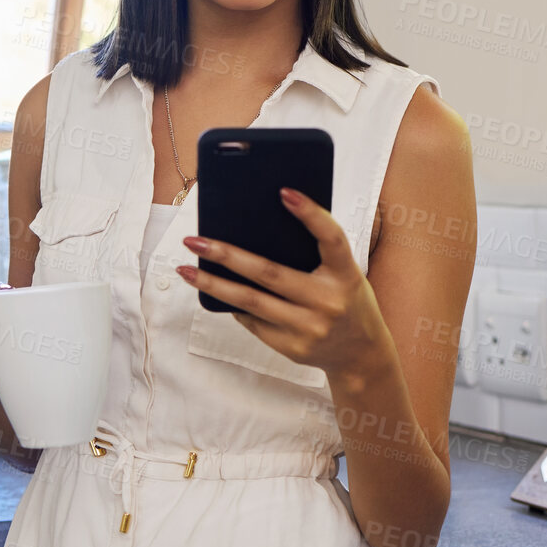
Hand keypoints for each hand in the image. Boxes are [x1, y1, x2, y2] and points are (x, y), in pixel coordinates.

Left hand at [177, 188, 392, 382]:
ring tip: (185, 269)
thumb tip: (256, 229)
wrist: (361, 355)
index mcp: (346, 275)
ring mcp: (309, 328)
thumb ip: (313, 254)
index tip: (284, 191)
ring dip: (212, 283)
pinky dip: (233, 305)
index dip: (311, 214)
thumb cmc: (345, 299)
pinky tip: (214, 290)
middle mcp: (328, 302)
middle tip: (193, 240)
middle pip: (269, 273)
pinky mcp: (291, 348)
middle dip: (226, 255)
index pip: (331, 238)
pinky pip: (253, 321)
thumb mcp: (342, 274)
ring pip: (250, 301)